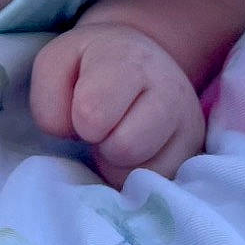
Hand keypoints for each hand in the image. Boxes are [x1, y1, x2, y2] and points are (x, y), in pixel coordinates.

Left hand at [29, 22, 206, 188]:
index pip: (93, 113)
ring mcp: (189, 121)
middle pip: (124, 147)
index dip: (79, 120)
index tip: (82, 107)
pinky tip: (135, 151)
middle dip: (102, 143)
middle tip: (102, 127)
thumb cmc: (87, 68)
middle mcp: (169, 87)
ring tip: (118, 136)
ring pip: (144, 173)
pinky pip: (159, 186)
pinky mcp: (195, 150)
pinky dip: (137, 176)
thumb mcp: (54, 67)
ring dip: (119, 162)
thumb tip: (74, 136)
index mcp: (128, 59)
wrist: (138, 61)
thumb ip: (49, 100)